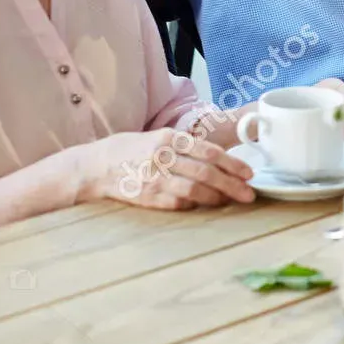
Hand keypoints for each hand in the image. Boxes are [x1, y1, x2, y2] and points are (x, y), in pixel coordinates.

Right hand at [78, 128, 254, 209]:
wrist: (95, 166)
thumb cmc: (129, 149)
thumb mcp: (156, 137)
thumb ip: (183, 146)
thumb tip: (217, 158)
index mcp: (168, 139)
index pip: (209, 151)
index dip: (232, 164)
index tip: (248, 173)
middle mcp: (163, 158)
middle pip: (206, 173)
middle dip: (232, 185)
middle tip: (248, 194)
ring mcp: (154, 179)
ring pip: (194, 191)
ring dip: (216, 198)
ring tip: (230, 200)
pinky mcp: (147, 198)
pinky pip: (178, 204)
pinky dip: (194, 206)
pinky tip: (204, 205)